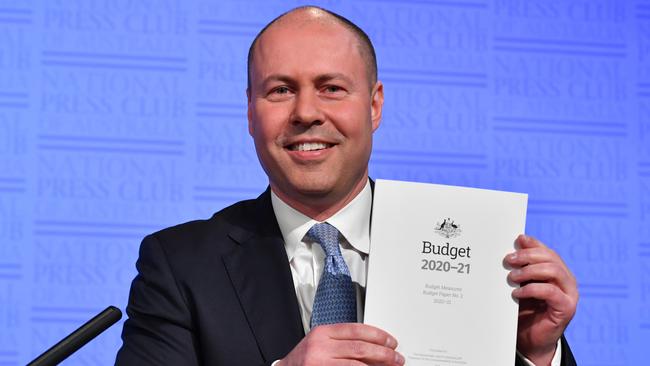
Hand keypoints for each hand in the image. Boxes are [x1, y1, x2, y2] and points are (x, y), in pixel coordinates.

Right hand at [278, 323, 403, 365]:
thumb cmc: (305, 359)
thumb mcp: (321, 342)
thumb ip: (343, 341)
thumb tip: (374, 347)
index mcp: (323, 332)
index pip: (356, 330)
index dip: (378, 335)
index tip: (391, 342)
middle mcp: (321, 346)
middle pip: (360, 347)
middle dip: (383, 353)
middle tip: (397, 358)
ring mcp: (320, 362)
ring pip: (357, 364)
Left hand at [505, 235, 577, 365]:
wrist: (530, 339)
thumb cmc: (525, 309)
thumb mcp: (522, 283)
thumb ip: (522, 265)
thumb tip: (519, 240)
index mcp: (558, 271)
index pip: (547, 251)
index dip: (532, 245)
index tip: (516, 242)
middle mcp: (567, 280)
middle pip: (551, 258)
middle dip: (527, 256)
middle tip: (508, 260)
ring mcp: (570, 294)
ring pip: (553, 271)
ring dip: (529, 271)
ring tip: (512, 277)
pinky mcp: (567, 308)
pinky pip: (550, 291)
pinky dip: (531, 289)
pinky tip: (517, 293)